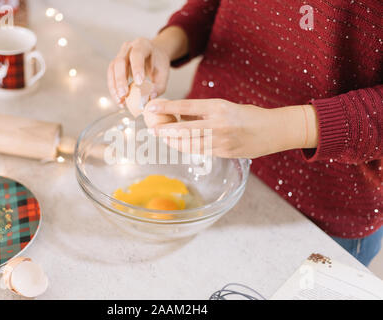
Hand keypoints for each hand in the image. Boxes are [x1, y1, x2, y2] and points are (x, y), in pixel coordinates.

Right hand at [107, 38, 170, 105]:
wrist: (154, 56)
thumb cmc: (159, 64)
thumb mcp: (163, 74)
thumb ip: (159, 86)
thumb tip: (150, 96)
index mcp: (143, 45)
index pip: (137, 54)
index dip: (137, 67)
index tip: (139, 82)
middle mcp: (129, 47)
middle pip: (120, 61)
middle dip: (121, 79)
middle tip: (124, 94)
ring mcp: (120, 54)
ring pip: (112, 68)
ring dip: (114, 86)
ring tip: (120, 100)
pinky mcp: (115, 64)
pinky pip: (111, 75)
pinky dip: (113, 88)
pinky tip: (119, 99)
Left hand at [145, 99, 317, 158]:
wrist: (273, 131)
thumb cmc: (248, 116)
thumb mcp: (225, 107)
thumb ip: (203, 111)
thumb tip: (178, 113)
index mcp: (218, 107)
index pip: (186, 106)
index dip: (167, 108)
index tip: (153, 107)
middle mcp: (218, 124)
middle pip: (185, 129)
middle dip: (166, 130)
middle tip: (152, 130)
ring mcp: (221, 140)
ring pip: (190, 143)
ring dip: (174, 142)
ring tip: (163, 138)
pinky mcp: (224, 153)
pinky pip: (200, 151)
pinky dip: (187, 148)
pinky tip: (179, 145)